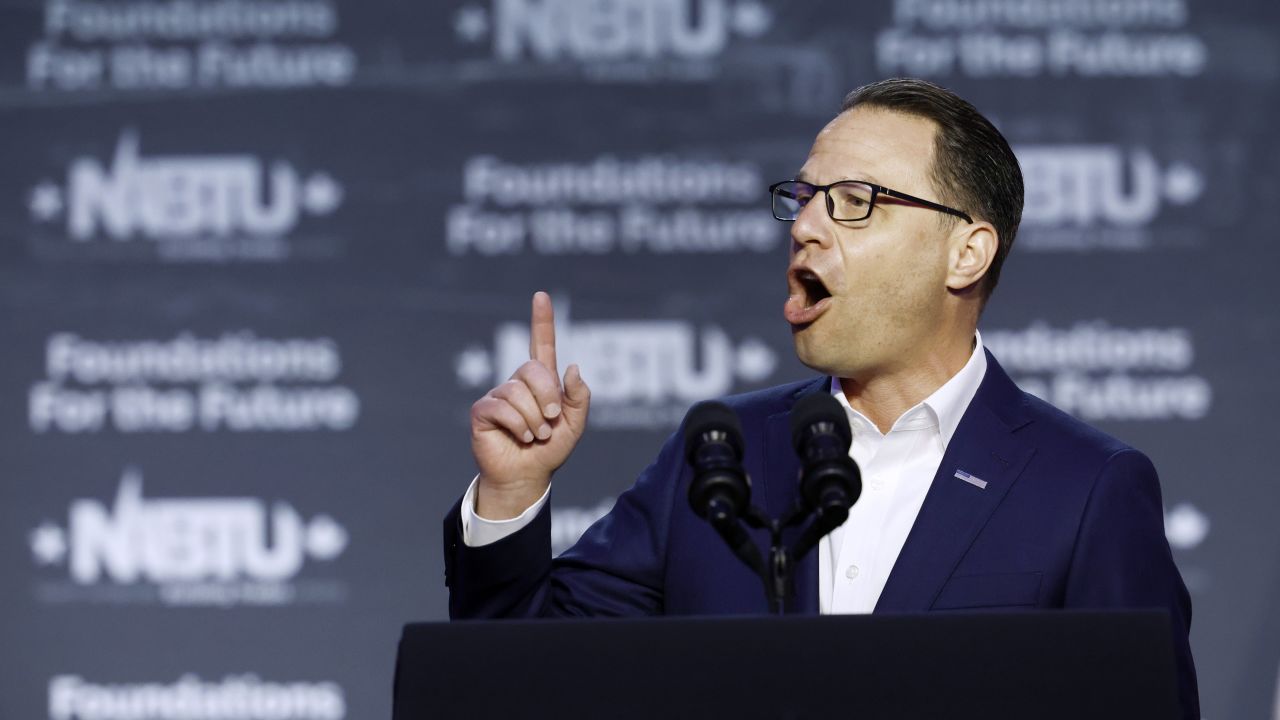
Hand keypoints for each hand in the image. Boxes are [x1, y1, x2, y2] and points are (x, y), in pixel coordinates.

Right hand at [470, 291, 590, 518]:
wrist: (527, 476)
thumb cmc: (550, 450)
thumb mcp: (575, 425)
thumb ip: (579, 397)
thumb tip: (572, 367)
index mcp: (542, 382)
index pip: (541, 344)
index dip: (542, 320)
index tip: (541, 296)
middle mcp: (518, 383)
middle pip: (533, 370)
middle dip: (547, 398)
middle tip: (550, 422)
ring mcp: (498, 395)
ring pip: (518, 394)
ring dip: (534, 420)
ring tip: (535, 436)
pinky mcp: (482, 410)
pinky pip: (502, 408)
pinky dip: (518, 426)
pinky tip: (520, 437)